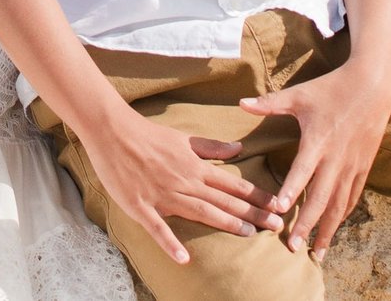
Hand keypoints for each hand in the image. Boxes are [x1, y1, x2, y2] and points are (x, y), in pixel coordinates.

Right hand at [76, 109, 283, 265]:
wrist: (112, 132)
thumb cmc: (147, 134)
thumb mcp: (183, 138)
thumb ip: (211, 148)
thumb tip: (238, 149)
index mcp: (194, 167)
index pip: (232, 185)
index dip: (256, 196)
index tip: (277, 206)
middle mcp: (184, 181)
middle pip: (223, 200)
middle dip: (251, 212)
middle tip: (276, 225)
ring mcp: (163, 195)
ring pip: (200, 211)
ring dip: (225, 222)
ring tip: (249, 234)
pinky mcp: (141, 206)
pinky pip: (158, 228)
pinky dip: (170, 243)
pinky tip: (184, 259)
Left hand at [239, 61, 390, 260]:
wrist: (372, 85)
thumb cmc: (330, 88)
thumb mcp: (298, 94)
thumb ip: (269, 103)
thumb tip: (240, 102)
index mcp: (317, 140)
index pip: (302, 171)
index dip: (290, 191)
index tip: (279, 210)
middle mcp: (336, 157)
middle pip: (321, 197)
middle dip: (307, 224)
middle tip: (294, 247)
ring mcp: (352, 164)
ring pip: (339, 203)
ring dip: (328, 229)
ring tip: (317, 252)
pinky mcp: (364, 166)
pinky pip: (353, 195)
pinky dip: (343, 214)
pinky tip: (335, 229)